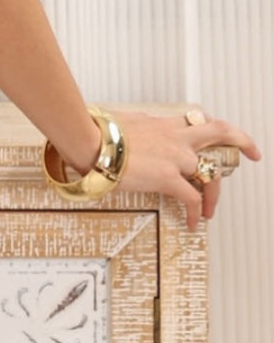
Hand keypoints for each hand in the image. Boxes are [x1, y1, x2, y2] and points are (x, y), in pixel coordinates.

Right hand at [111, 110, 261, 230]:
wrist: (89, 140)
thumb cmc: (96, 131)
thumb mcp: (120, 121)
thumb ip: (133, 127)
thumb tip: (127, 130)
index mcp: (162, 123)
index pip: (197, 121)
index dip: (213, 126)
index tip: (220, 132)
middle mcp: (175, 136)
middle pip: (220, 134)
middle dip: (242, 142)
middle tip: (253, 153)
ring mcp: (175, 157)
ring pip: (210, 173)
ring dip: (213, 194)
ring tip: (209, 210)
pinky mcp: (168, 177)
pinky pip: (192, 198)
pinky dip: (197, 212)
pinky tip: (194, 222)